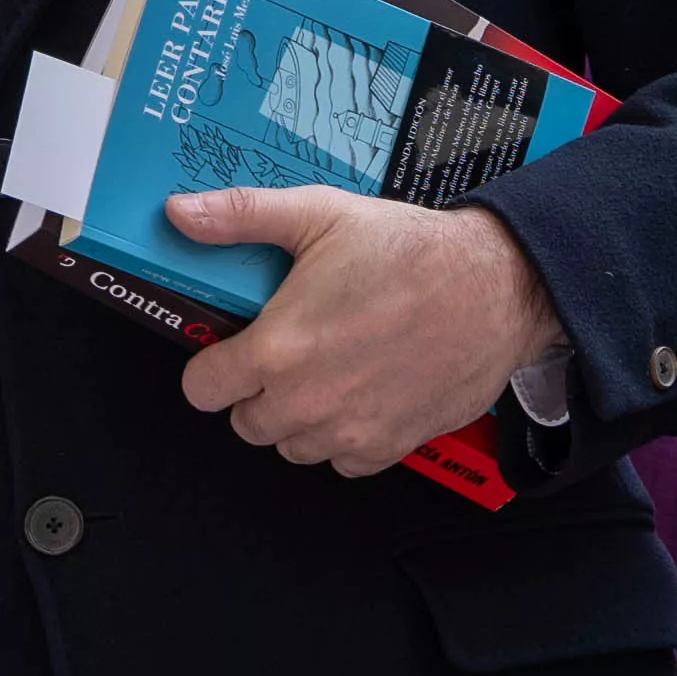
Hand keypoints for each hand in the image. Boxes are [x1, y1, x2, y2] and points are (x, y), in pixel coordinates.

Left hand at [159, 190, 557, 472]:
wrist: (496, 286)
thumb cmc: (411, 251)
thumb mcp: (320, 214)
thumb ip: (242, 216)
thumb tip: (180, 213)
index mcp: (275, 350)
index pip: (201, 390)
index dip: (214, 366)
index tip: (235, 350)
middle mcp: (305, 402)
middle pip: (245, 423)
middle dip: (258, 391)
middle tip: (292, 352)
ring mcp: (347, 432)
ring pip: (293, 446)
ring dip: (301, 417)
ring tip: (331, 370)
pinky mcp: (389, 448)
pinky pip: (343, 462)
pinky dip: (347, 437)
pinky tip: (365, 393)